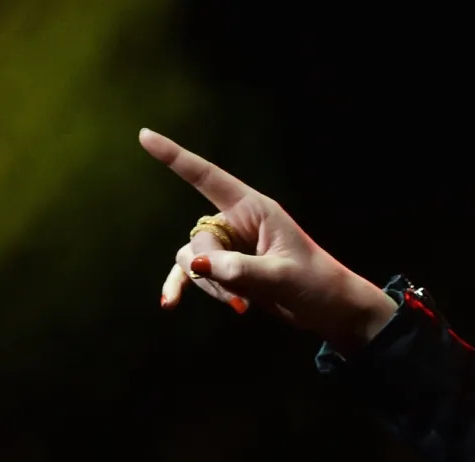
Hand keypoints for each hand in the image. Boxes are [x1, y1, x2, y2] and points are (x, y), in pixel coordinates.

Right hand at [139, 128, 396, 350]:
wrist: (330, 311)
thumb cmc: (316, 284)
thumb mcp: (281, 276)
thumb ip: (240, 270)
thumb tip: (195, 265)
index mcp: (254, 208)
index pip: (208, 177)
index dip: (176, 157)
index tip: (145, 137)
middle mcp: (238, 222)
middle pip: (199, 236)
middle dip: (209, 267)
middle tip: (239, 293)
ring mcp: (230, 247)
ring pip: (193, 258)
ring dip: (208, 285)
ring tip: (240, 305)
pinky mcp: (226, 269)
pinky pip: (192, 273)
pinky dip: (186, 287)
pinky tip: (171, 303)